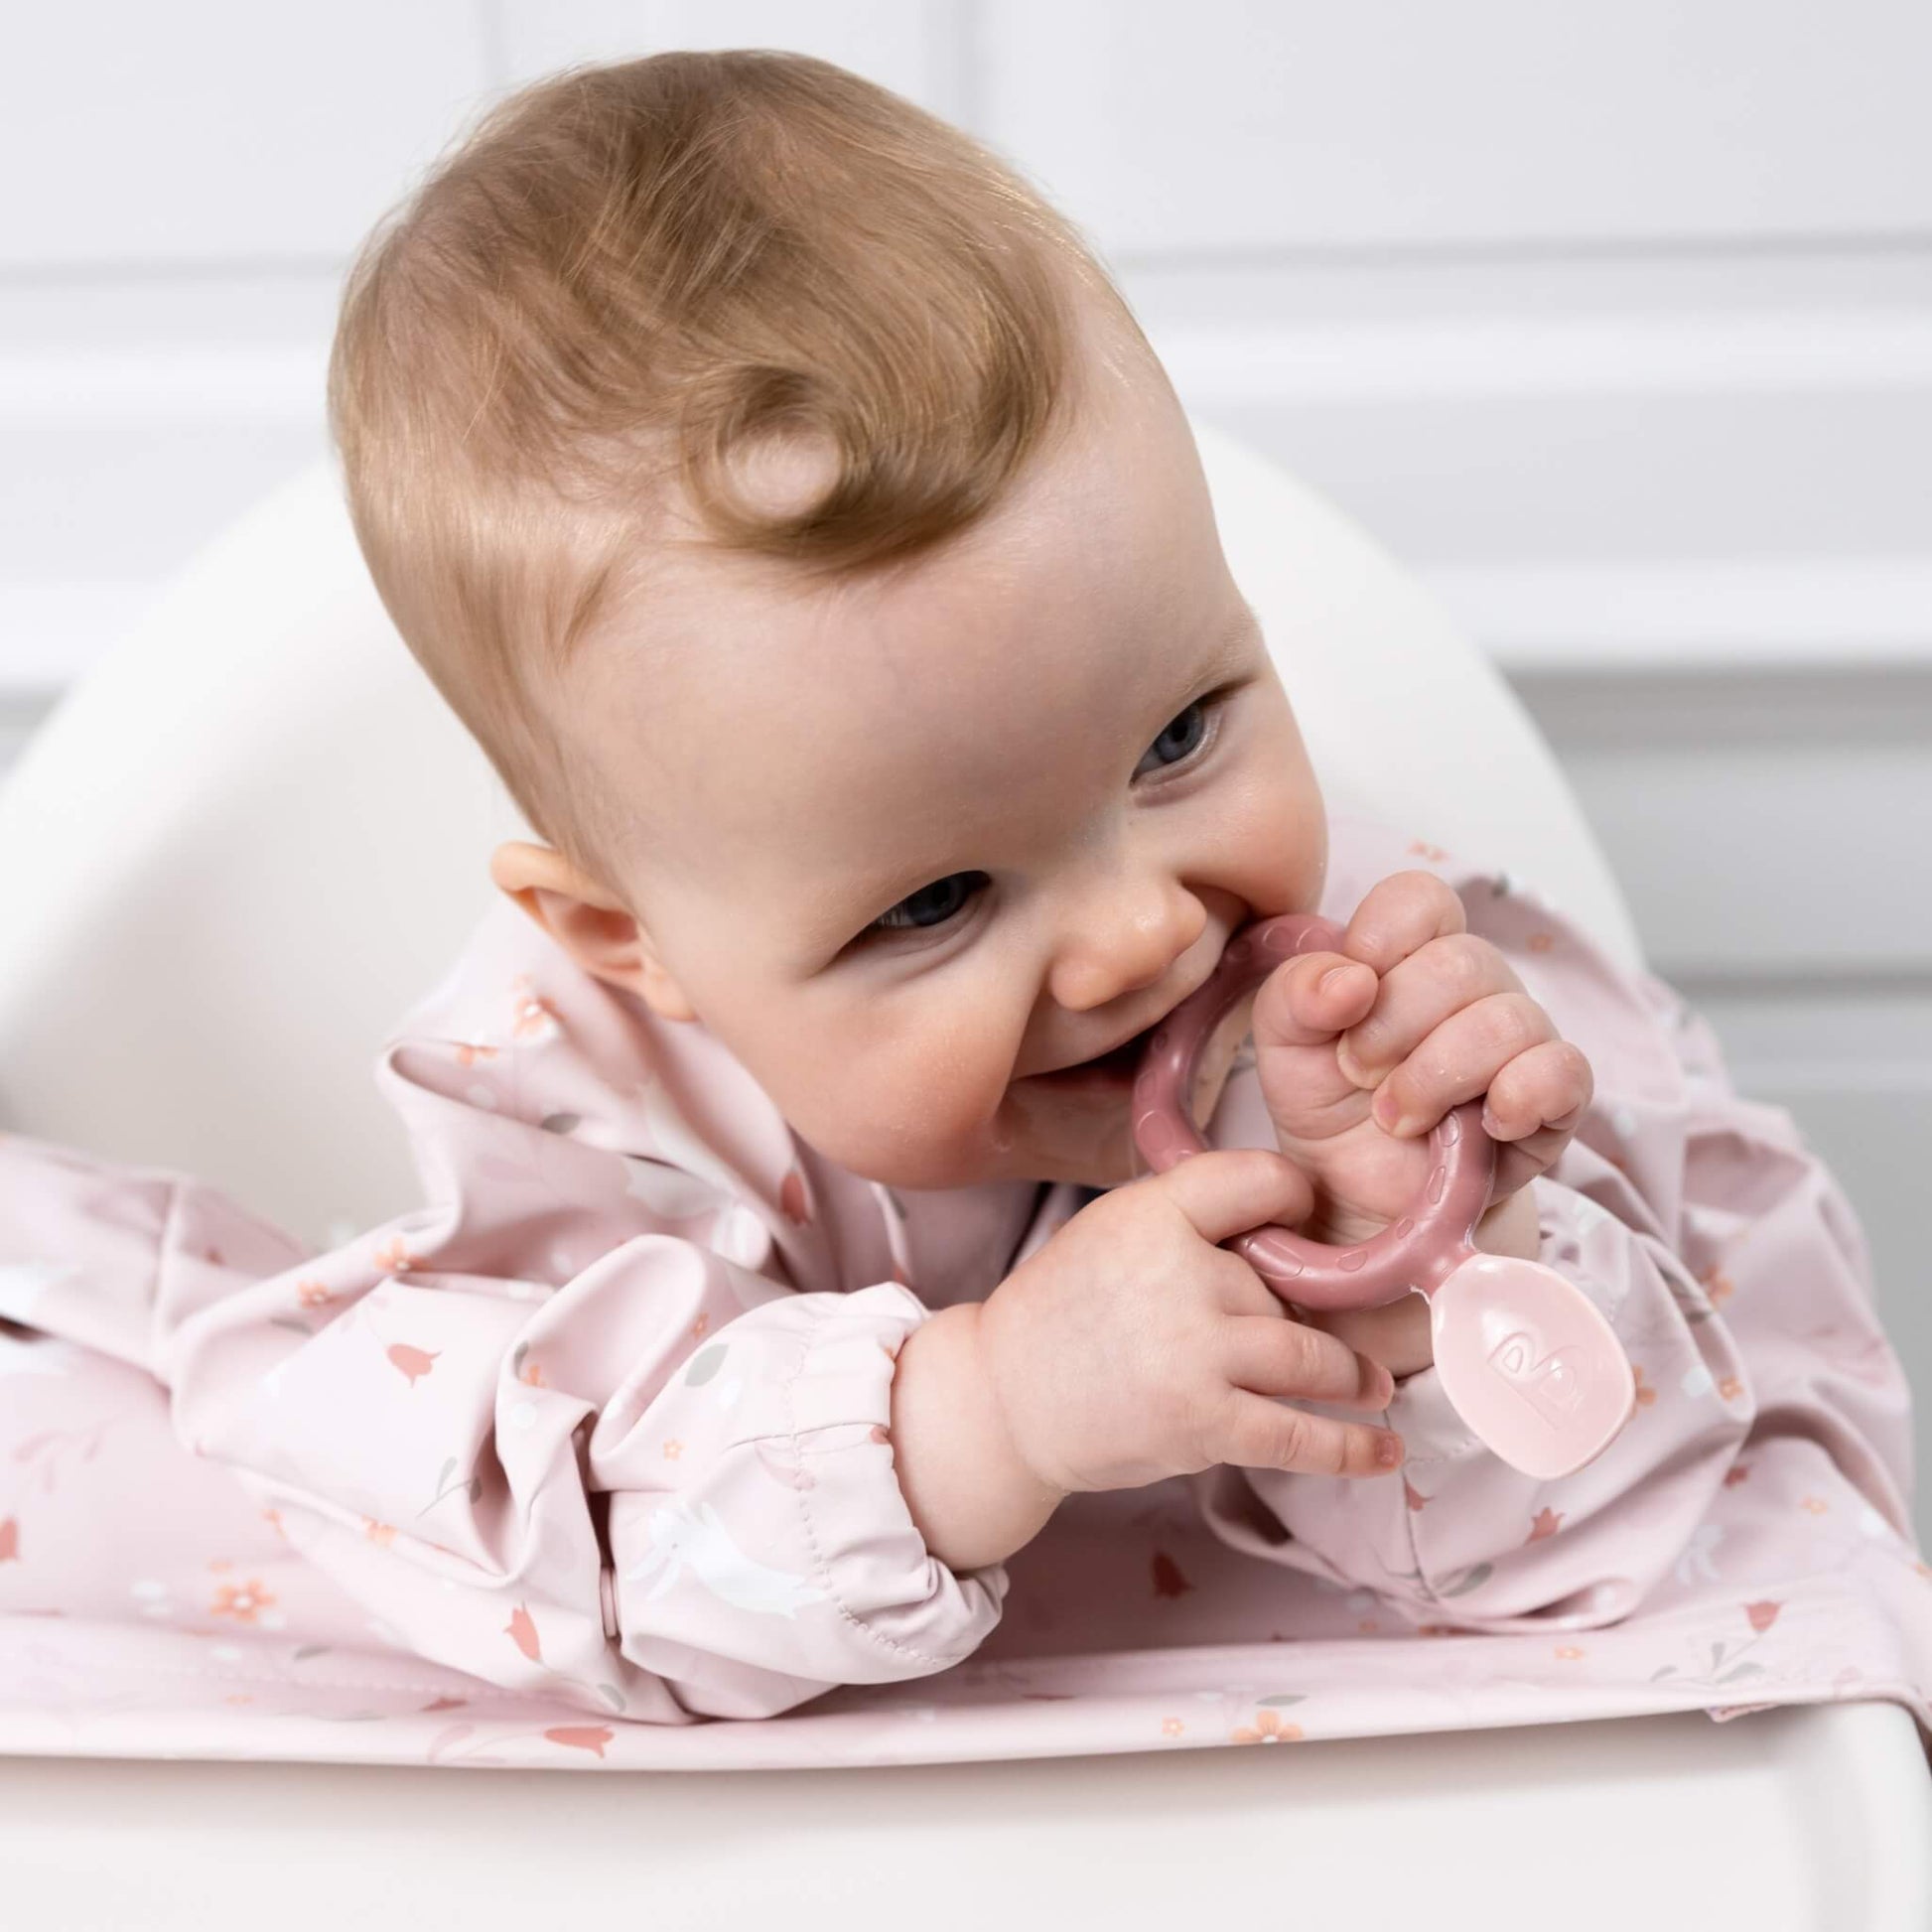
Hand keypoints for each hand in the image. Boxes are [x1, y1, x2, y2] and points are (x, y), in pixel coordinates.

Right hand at [892, 1148, 1405, 1568]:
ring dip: (1350, 1376)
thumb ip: (1193, 1221)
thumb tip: (1292, 1237)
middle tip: (1302, 1331)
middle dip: (1298, 1311)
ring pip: (1312, 1356)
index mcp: (1154, 1213)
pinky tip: (1383, 1445)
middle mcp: (1180, 1273)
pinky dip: (1350, 1445)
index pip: (1257, 1180)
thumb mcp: (1115, 1228)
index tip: (1303, 1216)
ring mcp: (1195, 1350)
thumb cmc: (1065, 1311)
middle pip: (1286, 1282)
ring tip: (1369, 1385)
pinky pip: (1298, 1434)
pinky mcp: (1202, 1421)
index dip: (1293, 1198)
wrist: (1004, 1397)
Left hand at [1251, 869, 1593, 1374]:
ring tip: (1397, 1118)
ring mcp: (1523, 1039)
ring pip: (1507, 1019)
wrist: (1360, 1201)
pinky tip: (1477, 1127)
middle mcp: (1476, 985)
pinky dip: (1518, 1096)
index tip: (1348, 998)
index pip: (1422, 898)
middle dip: (1394, 1027)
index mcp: (1412, 953)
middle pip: (1463, 961)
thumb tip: (1350, 977)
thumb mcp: (1285, 1046)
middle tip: (1360, 1076)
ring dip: (1435, 1076)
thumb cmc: (1328, 1106)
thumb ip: (1295, 993)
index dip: (1383, 938)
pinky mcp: (1556, 1102)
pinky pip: (1564, 1072)